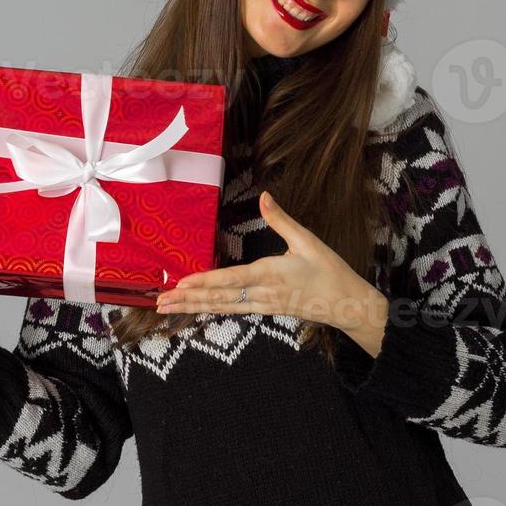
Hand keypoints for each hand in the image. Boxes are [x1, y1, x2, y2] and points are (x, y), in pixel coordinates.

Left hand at [155, 190, 387, 334]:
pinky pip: (232, 309)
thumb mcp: (308, 240)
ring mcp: (261, 305)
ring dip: (193, 307)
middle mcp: (261, 294)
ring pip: (222, 307)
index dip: (204, 282)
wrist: (346, 305)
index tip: (181, 284)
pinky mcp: (264, 310)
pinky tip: (197, 308)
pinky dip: (211, 308)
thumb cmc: (329, 272)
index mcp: (271, 274)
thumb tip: (264, 195)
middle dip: (187, 300)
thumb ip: (281, 219)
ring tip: (167, 308)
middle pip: (218, 298)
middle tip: (158, 302)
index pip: (231, 280)